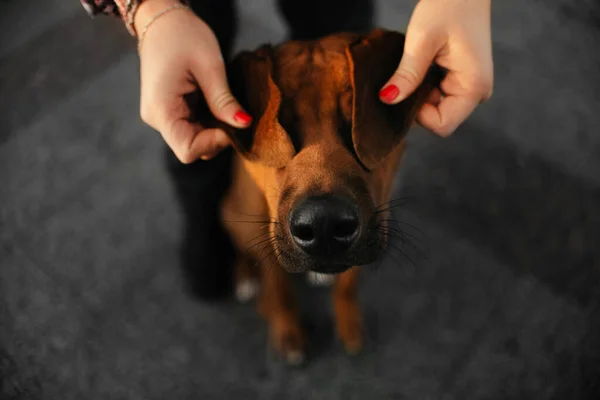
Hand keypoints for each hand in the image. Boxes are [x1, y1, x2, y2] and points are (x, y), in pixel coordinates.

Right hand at [135, 0, 251, 162]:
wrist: (163, 19)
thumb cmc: (183, 36)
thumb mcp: (210, 66)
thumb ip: (224, 100)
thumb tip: (244, 124)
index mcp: (161, 110)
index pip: (188, 150)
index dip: (215, 142)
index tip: (233, 121)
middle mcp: (157, 119)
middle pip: (192, 147)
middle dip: (218, 136)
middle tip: (234, 110)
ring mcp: (162, 116)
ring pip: (194, 139)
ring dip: (214, 128)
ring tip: (224, 102)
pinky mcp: (169, 112)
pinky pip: (192, 127)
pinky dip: (209, 121)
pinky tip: (215, 102)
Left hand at [379, 0, 493, 135]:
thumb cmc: (447, 6)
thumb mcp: (422, 40)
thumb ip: (407, 74)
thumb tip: (388, 100)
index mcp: (474, 87)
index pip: (442, 125)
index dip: (418, 114)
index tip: (406, 88)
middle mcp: (477, 92)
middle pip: (439, 119)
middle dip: (417, 104)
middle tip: (407, 74)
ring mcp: (471, 87)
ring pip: (436, 108)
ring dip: (419, 94)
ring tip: (416, 66)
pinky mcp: (463, 80)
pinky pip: (438, 96)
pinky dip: (424, 87)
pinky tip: (421, 66)